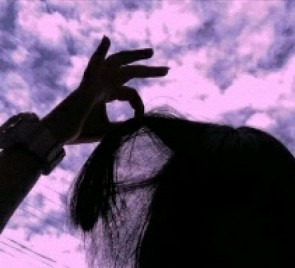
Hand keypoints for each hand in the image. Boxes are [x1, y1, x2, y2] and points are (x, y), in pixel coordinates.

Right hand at [41, 35, 169, 145]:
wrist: (62, 133)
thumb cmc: (83, 131)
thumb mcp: (111, 130)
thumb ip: (124, 126)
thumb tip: (140, 126)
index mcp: (106, 94)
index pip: (131, 93)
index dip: (139, 106)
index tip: (140, 119)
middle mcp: (103, 84)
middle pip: (129, 72)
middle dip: (147, 71)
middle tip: (166, 70)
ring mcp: (95, 81)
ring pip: (119, 63)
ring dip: (134, 55)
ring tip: (151, 53)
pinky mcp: (87, 84)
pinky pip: (93, 64)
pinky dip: (100, 52)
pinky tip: (106, 40)